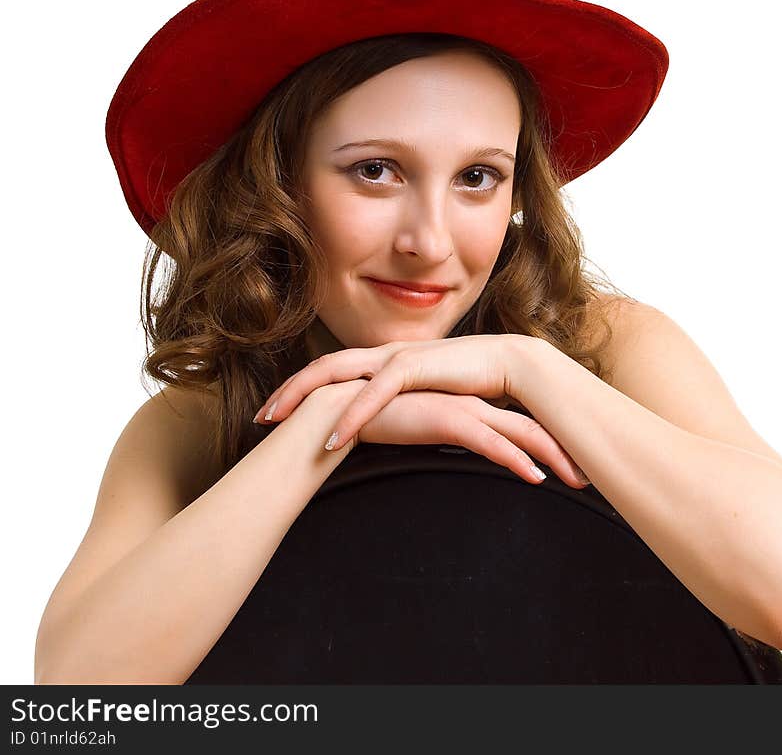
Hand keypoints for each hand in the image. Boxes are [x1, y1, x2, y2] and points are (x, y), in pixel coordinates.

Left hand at [254, 335, 523, 449]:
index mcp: (382, 359)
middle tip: (260, 418)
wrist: (509, 363)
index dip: (300, 389)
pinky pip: (373, 393)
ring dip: (304, 398)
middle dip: (288, 391)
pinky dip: (350, 416)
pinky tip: (331, 439)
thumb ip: (403, 403)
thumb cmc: (471, 381)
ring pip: (337, 373)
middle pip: (322, 367)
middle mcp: (382, 353)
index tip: (276, 412)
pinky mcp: (415, 367)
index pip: (331, 370)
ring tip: (278, 423)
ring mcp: (396, 356)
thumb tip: (387, 424)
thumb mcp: (427, 394)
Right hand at [314, 379, 590, 489]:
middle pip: (532, 427)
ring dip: (553, 457)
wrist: (346, 409)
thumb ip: (447, 435)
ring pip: (522, 434)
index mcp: (471, 405)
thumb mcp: (426, 429)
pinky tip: (537, 478)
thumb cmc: (383, 420)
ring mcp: (464, 409)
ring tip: (579, 480)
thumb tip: (463, 451)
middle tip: (589, 475)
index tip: (570, 464)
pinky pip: (492, 443)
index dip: (549, 442)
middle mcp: (474, 404)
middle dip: (564, 450)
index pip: (520, 422)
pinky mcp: (449, 419)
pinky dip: (518, 460)